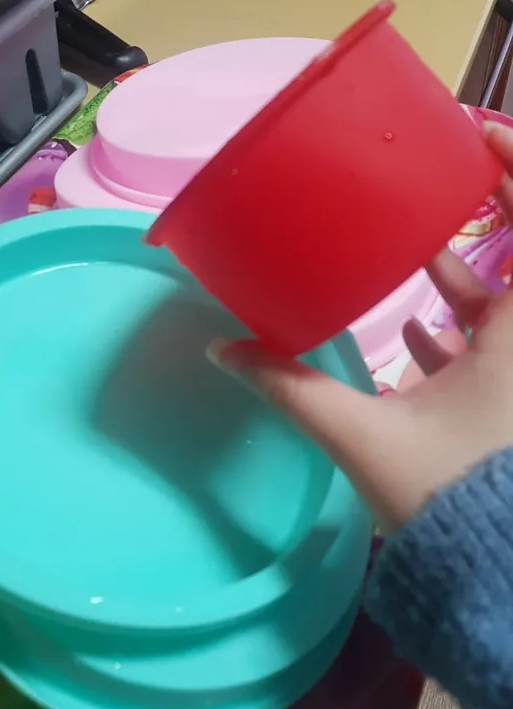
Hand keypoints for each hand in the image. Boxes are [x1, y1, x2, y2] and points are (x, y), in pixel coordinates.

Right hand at [207, 121, 512, 529]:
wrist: (492, 575)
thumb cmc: (445, 495)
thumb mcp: (363, 435)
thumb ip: (292, 388)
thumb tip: (224, 352)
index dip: (512, 169)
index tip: (476, 133)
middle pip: (509, 259)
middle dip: (474, 220)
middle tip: (427, 188)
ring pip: (496, 305)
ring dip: (460, 280)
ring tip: (410, 252)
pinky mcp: (506, 404)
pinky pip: (488, 348)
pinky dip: (458, 334)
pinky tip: (415, 336)